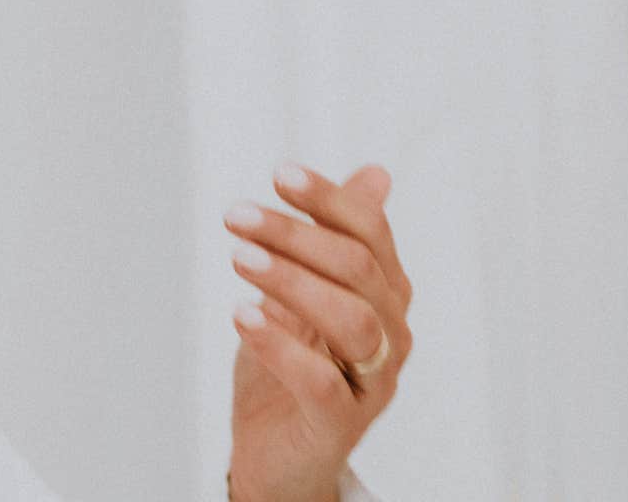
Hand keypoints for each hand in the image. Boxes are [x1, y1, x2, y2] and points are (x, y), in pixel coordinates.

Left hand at [222, 163, 412, 501]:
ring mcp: (372, 381)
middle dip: (294, 233)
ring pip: (349, 319)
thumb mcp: (304, 292)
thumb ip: (336, 237)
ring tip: (239, 257)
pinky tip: (242, 316)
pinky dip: (280, 345)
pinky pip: (322, 382)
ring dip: (291, 281)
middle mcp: (391, 333)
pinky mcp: (341, 423)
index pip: (370, 233)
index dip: (328, 199)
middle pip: (357, 268)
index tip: (279, 173)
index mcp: (386, 294)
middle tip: (236, 215)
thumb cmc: (293, 366)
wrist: (278, 454)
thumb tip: (377, 174)